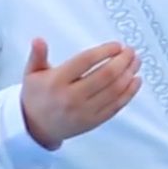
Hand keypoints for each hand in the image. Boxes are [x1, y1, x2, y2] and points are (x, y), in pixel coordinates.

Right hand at [19, 38, 141, 149]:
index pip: (86, 61)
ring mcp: (84, 111)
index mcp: (57, 82)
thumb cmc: (36, 96)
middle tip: (131, 51)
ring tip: (136, 61)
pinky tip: (136, 80)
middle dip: (122, 61)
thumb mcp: (31, 73)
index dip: (104, 51)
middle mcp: (72, 97)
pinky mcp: (93, 122)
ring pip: (114, 91)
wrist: (35, 128)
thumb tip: (39, 39)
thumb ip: (37, 55)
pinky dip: (129, 93)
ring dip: (129, 74)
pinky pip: (116, 106)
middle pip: (105, 75)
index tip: (117, 45)